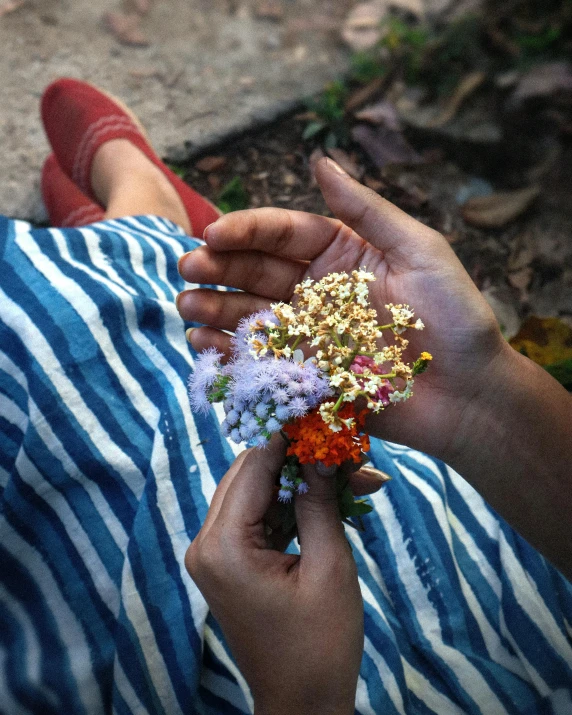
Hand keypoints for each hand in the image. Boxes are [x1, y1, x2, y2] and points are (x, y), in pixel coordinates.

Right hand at [177, 157, 506, 463]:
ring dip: (214, 308)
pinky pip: (260, 359)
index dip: (247, 231)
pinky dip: (229, 352)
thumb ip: (366, 210)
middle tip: (187, 267)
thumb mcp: (418, 250)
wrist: (469, 394)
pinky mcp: (306, 374)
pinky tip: (203, 344)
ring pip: (251, 313)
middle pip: (257, 271)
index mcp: (341, 253)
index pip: (283, 233)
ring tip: (186, 306)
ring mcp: (309, 333)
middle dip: (220, 267)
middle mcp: (317, 290)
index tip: (214, 233)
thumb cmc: (454, 317)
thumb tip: (319, 159)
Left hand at [186, 438, 363, 714]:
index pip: (253, 468)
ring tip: (350, 473)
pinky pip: (259, 516)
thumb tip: (322, 453)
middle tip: (344, 448)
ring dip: (299, 481)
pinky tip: (330, 496)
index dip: (286, 437)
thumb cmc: (319, 644)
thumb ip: (320, 504)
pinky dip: (292, 505)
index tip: (317, 409)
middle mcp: (207, 543)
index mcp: (224, 546)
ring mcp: (215, 553)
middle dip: (298, 459)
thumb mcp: (329, 568)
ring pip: (257, 492)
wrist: (302, 702)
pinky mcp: (229, 561)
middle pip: (251, 476)